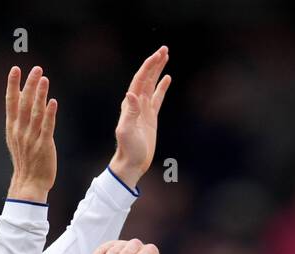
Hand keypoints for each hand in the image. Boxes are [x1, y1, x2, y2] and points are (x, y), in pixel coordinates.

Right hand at [5, 65, 56, 201]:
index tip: (15, 69)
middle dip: (29, 84)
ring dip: (40, 94)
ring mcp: (31, 138)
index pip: (11, 102)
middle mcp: (20, 131)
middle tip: (36, 68)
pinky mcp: (44, 146)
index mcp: (12, 128)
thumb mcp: (17, 139)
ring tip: (44, 78)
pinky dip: (49, 114)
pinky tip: (53, 102)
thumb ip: (19, 122)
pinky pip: (47, 127)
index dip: (12, 85)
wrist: (29, 183)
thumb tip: (23, 104)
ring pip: (35, 112)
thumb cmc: (26, 161)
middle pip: (24, 103)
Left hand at [108, 47, 170, 189]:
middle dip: (155, 63)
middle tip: (164, 49)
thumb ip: (130, 112)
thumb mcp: (127, 131)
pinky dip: (162, 87)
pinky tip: (167, 78)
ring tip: (165, 56)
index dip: (149, 66)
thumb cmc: (129, 149)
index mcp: (130, 103)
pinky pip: (157, 97)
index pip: (140, 80)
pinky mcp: (151, 117)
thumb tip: (131, 94)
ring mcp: (144, 109)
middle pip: (147, 78)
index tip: (158, 55)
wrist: (132, 163)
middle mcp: (136, 103)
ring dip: (158, 70)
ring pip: (152, 84)